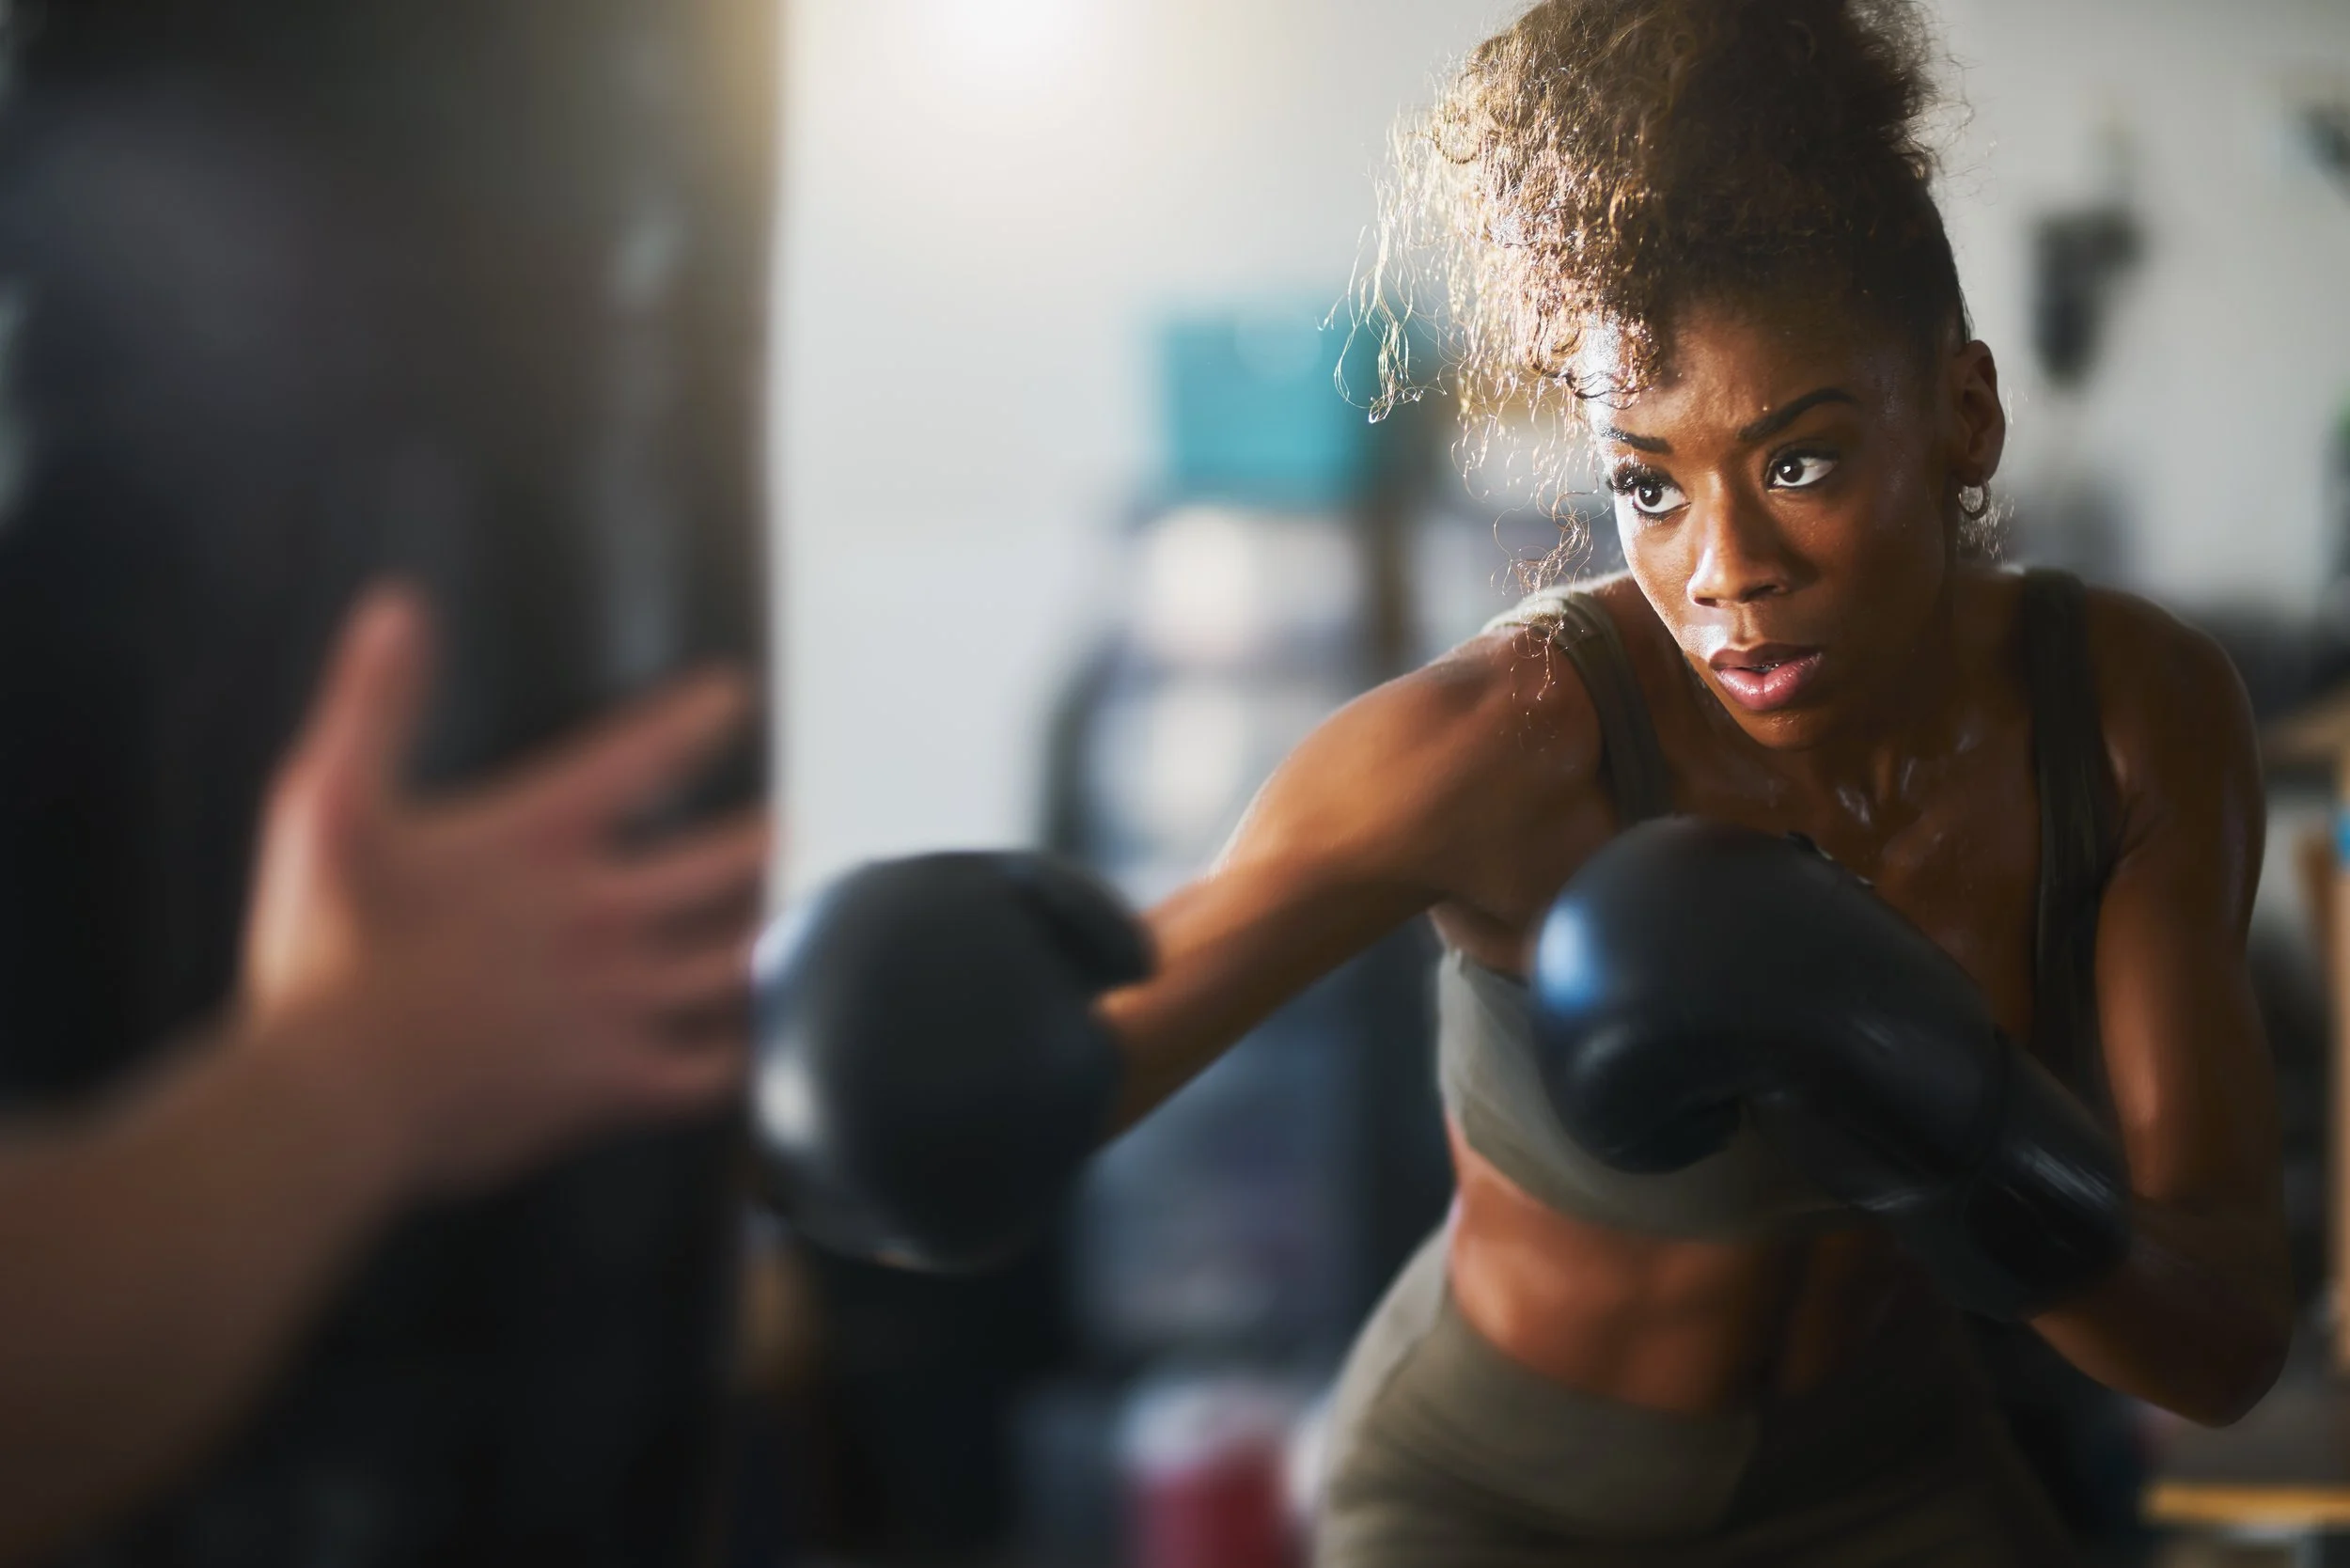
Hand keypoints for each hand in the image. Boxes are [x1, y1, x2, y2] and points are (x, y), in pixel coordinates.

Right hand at [238, 584, 768, 1197]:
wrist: (329, 1103)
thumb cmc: (323, 953)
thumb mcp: (328, 807)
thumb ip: (373, 701)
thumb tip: (400, 606)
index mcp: (541, 841)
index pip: (647, 754)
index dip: (701, 715)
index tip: (736, 696)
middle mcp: (603, 915)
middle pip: (726, 862)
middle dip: (765, 838)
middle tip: (789, 824)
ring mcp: (621, 1002)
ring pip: (740, 960)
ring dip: (776, 932)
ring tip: (799, 916)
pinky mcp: (618, 1083)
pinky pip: (719, 1068)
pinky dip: (754, 1047)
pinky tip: (769, 1034)